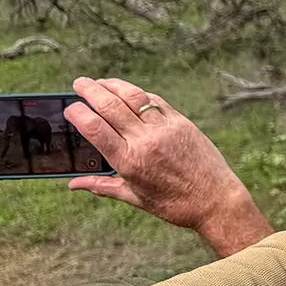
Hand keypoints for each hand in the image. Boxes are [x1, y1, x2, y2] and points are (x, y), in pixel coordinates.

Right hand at [65, 77, 274, 258]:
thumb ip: (102, 186)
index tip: (69, 108)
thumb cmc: (175, 204)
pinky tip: (130, 92)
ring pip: (134, 97)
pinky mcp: (183, 123)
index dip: (78, 113)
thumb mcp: (135, 198)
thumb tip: (72, 184)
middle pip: (110, 106)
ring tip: (101, 82)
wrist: (216, 200)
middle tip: (79, 83)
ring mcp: (165, 129)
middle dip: (91, 91)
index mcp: (129, 161)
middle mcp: (145, 141)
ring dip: (114, 86)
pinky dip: (140, 94)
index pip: (94, 128)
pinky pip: (156, 102)